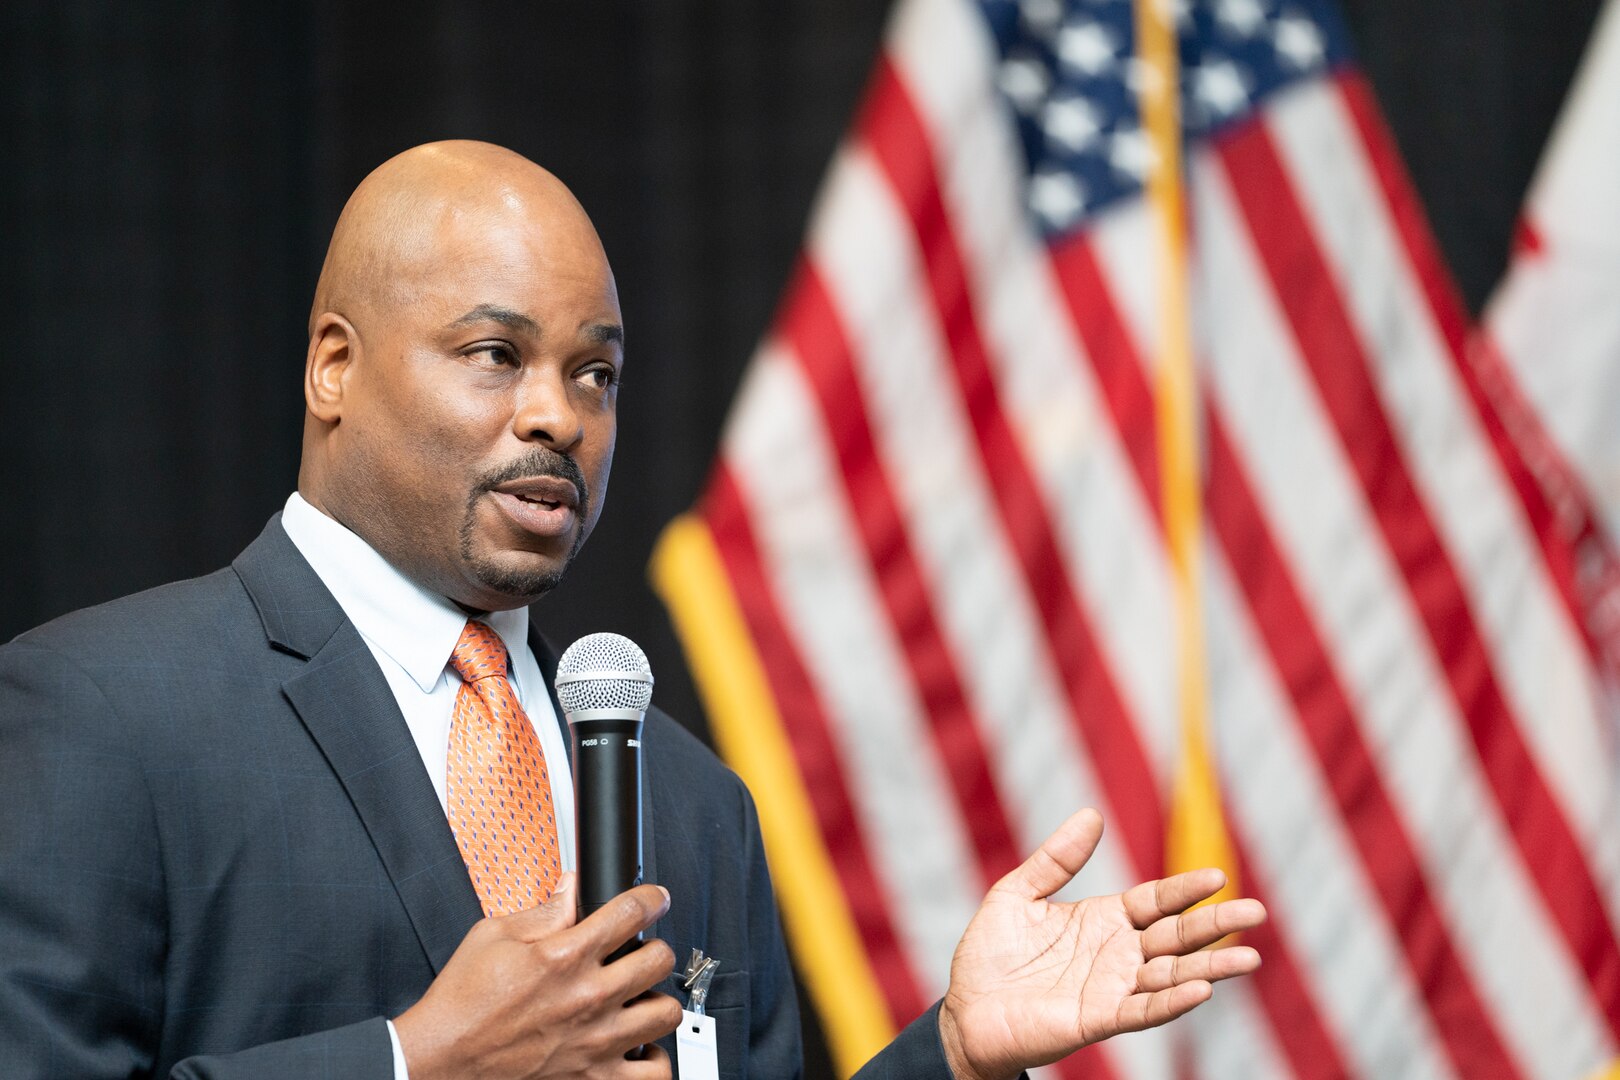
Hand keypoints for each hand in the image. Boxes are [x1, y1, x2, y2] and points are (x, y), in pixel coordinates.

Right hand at [394, 873, 682, 1078]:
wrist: (441, 1059)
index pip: (631, 912)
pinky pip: (653, 1074)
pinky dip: (654, 1059)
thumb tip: (571, 889)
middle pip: (659, 960)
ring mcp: (594, 1042)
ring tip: (641, 999)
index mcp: (564, 956)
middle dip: (655, 948)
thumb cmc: (462, 1003)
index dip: (651, 898)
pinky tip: (640, 1046)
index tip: (655, 899)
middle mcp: (587, 998)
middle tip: (644, 952)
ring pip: (665, 1013)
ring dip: (657, 1001)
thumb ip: (543, 911)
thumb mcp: (493, 936)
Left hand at [938, 809, 1265, 1079]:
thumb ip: (1056, 859)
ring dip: (1210, 968)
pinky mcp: (1097, 1020)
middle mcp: (1117, 955)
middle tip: (1258, 911)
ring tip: (1249, 959)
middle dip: (1216, 925)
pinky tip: (1201, 988)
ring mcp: (1111, 989)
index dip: (1185, 890)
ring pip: (1172, 976)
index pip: (1156, 901)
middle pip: (1177, 937)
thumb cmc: (990, 955)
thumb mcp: (1017, 893)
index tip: (1218, 875)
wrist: (965, 1011)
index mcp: (1104, 920)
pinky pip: (1142, 1011)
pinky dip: (1172, 1001)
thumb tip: (1092, 813)